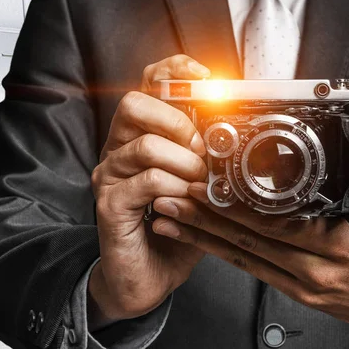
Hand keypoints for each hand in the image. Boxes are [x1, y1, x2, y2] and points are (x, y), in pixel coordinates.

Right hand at [89, 55, 210, 326]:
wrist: (146, 277)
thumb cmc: (174, 230)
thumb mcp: (199, 187)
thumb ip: (209, 159)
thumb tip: (238, 131)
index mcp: (140, 137)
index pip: (146, 87)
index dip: (172, 72)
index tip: (203, 76)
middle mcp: (119, 150)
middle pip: (134, 103)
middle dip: (177, 120)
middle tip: (201, 149)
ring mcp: (111, 176)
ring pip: (144, 144)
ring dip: (184, 162)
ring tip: (200, 183)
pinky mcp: (110, 203)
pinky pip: (146, 181)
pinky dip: (176, 188)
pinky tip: (187, 201)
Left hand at [151, 116, 348, 337]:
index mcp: (340, 244)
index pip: (275, 222)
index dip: (235, 205)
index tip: (206, 184)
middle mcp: (315, 268)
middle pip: (247, 239)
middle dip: (204, 217)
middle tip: (171, 195)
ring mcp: (304, 284)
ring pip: (243, 257)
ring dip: (204, 237)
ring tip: (171, 219)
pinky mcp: (299, 293)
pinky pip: (254, 271)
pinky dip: (223, 255)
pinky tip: (202, 243)